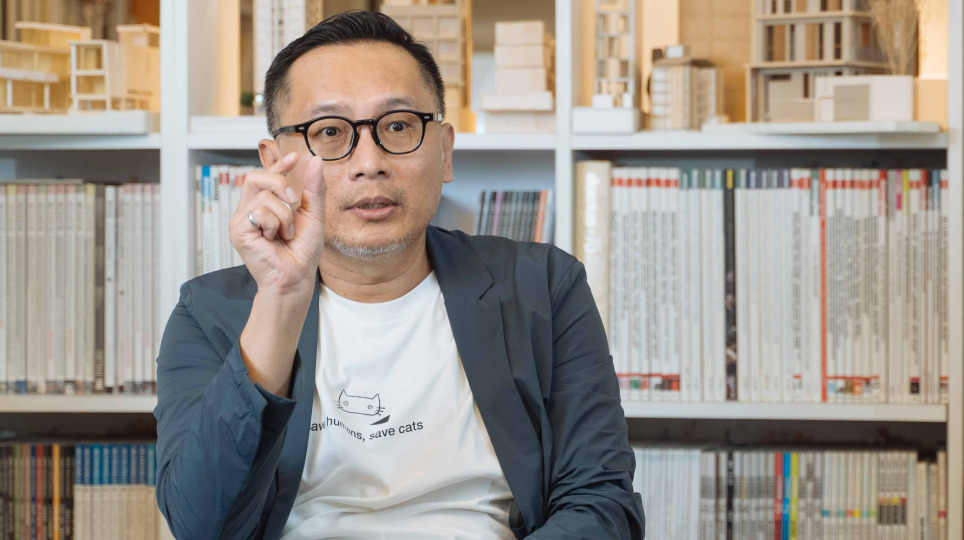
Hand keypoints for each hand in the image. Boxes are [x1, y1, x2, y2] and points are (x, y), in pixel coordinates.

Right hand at [229, 151, 326, 296]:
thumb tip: (316, 160)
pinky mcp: (238, 231)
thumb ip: (314, 189)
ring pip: (263, 196)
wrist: (297, 277)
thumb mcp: (314, 215)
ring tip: (286, 234)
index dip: (278, 164)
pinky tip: (275, 239)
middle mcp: (249, 210)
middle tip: (295, 202)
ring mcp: (241, 220)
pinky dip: (275, 224)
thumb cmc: (303, 251)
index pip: (266, 177)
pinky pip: (259, 211)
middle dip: (280, 182)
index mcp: (264, 206)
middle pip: (256, 177)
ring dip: (284, 215)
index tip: (296, 157)